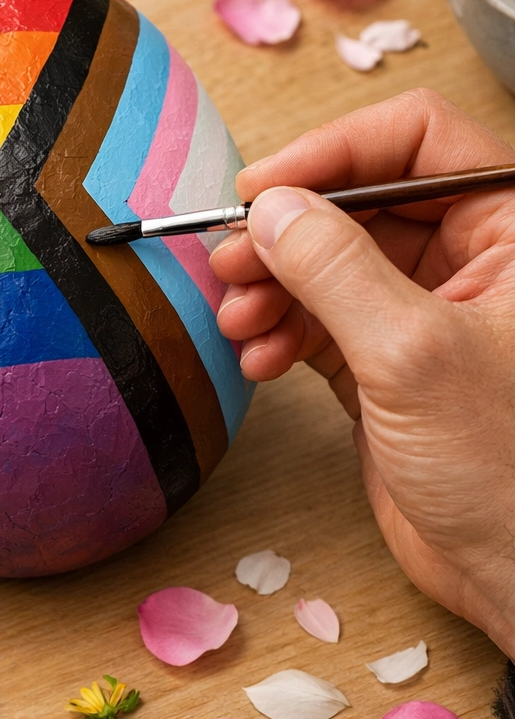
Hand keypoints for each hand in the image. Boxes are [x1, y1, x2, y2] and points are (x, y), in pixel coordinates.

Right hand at [211, 88, 514, 655]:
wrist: (512, 576)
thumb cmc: (509, 472)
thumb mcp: (414, 356)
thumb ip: (337, 270)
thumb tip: (273, 207)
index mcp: (513, 232)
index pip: (418, 142)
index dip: (334, 153)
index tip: (262, 188)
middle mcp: (470, 260)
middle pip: (358, 203)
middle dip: (287, 234)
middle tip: (232, 262)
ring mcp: (421, 311)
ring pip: (327, 263)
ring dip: (272, 287)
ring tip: (239, 321)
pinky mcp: (382, 361)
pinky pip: (316, 319)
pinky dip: (279, 332)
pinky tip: (261, 360)